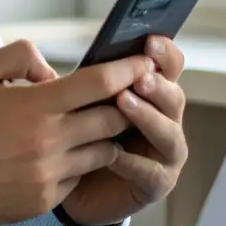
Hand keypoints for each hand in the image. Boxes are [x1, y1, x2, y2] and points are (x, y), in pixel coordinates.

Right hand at [0, 40, 153, 225]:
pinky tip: (58, 154)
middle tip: (122, 94)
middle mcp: (49, 142)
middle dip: (123, 103)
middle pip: (114, 118)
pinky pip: (79, 177)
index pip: (100, 83)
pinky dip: (78, 163)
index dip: (128, 69)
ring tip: (88, 125)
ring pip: (104, 151)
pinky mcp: (45, 201)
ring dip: (102, 135)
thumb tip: (53, 70)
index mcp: (35, 106)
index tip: (144, 61)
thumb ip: (20, 56)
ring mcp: (49, 175)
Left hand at [59, 36, 188, 225]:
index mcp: (151, 94)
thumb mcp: (80, 104)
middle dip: (158, 85)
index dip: (164, 53)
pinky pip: (150, 171)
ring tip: (124, 103)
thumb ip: (79, 84)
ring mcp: (165, 152)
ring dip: (148, 117)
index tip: (150, 41)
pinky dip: (133, 162)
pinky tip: (114, 155)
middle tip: (139, 76)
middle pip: (174, 97)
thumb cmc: (81, 135)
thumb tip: (51, 69)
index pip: (169, 67)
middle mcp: (165, 120)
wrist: (74, 184)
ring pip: (168, 132)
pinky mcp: (157, 183)